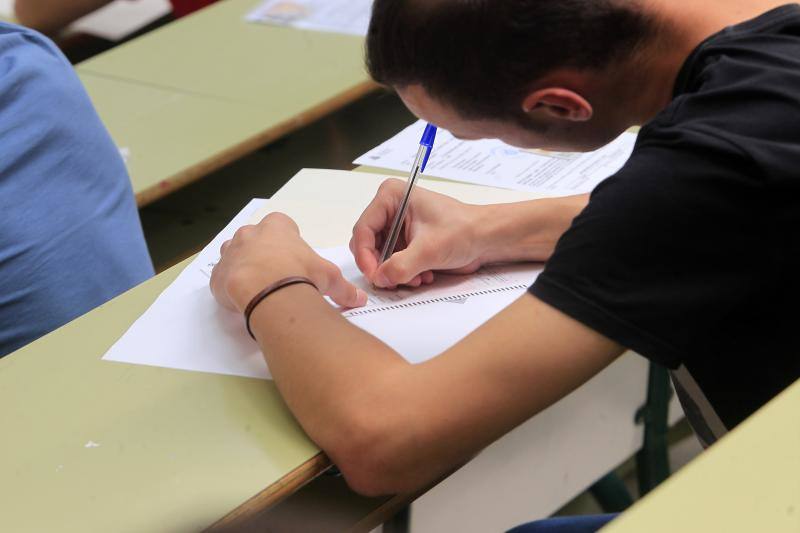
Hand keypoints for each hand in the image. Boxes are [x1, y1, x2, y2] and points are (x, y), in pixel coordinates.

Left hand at [211, 213, 366, 312]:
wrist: (268, 291)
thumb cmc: (300, 274)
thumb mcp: (329, 278)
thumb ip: (343, 287)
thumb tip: (359, 298)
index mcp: (277, 226)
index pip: (281, 225)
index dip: (288, 242)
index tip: (294, 260)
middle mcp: (250, 233)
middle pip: (255, 239)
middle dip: (264, 255)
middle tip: (277, 277)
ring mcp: (230, 252)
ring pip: (234, 255)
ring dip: (244, 267)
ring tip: (259, 288)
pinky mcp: (217, 274)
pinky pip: (223, 278)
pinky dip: (231, 288)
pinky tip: (245, 300)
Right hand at [350, 179, 488, 287]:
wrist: (485, 239)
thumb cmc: (464, 230)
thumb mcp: (429, 249)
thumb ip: (401, 265)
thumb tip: (380, 278)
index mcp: (392, 197)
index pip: (363, 229)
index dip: (365, 256)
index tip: (374, 276)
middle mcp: (390, 209)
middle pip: (367, 244)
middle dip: (381, 266)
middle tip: (394, 281)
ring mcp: (396, 226)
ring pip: (379, 257)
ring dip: (395, 272)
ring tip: (417, 277)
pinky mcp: (404, 241)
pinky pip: (391, 262)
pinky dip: (403, 273)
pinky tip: (423, 275)